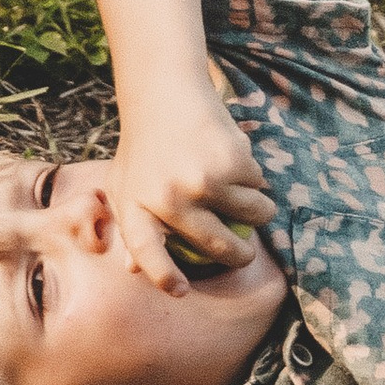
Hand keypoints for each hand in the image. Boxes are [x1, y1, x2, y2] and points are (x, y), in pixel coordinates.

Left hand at [108, 81, 275, 292]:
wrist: (165, 93)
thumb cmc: (143, 145)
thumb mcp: (125, 184)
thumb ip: (132, 226)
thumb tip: (134, 272)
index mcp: (136, 207)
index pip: (148, 254)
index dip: (163, 276)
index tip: (181, 290)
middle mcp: (168, 200)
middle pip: (217, 246)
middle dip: (241, 256)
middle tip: (247, 254)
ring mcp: (202, 183)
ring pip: (252, 215)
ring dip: (260, 212)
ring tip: (252, 202)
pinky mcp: (232, 163)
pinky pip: (258, 185)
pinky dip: (255, 179)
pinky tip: (237, 163)